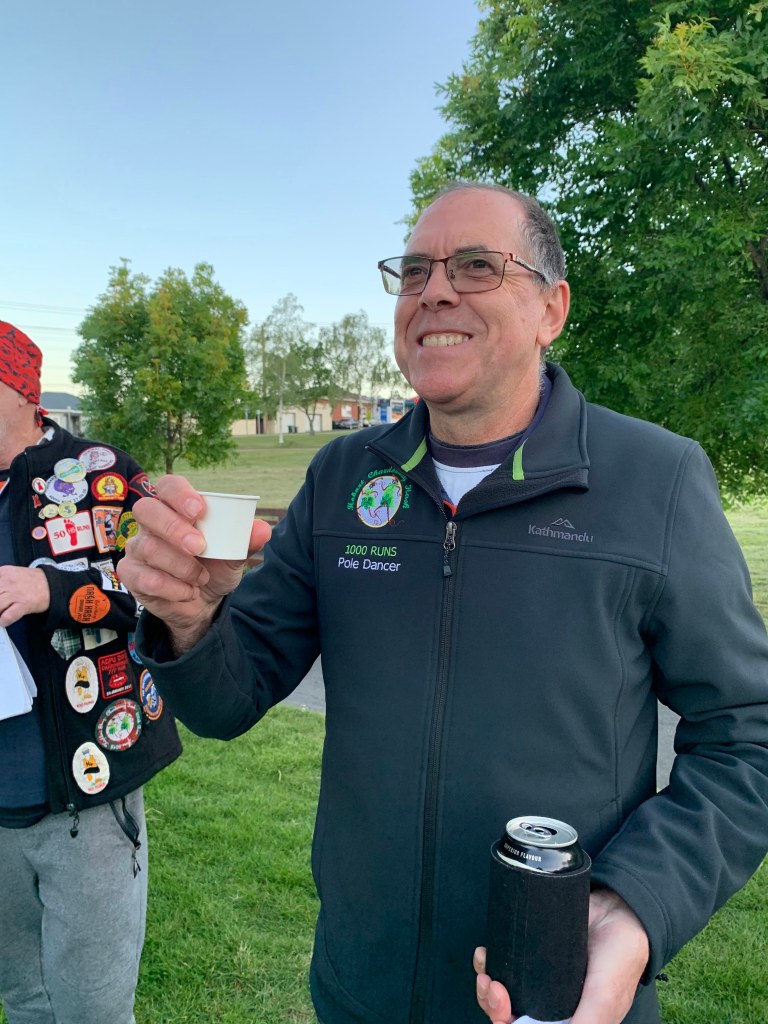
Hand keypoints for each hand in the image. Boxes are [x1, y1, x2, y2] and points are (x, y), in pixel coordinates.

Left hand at [0, 566, 50, 625]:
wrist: (52, 585)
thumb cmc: (33, 581)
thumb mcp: (11, 574)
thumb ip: (0, 581)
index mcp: (3, 572)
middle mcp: (8, 582)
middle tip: (0, 606)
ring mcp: (16, 593)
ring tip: (1, 613)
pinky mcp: (24, 604)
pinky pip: (7, 616)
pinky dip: (3, 621)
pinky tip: (4, 620)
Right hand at [120, 475, 271, 652]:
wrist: (203, 604)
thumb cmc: (214, 568)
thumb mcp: (234, 555)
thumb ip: (246, 541)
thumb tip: (263, 530)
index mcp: (176, 508)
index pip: (168, 486)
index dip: (179, 494)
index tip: (199, 510)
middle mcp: (151, 523)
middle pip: (146, 509)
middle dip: (174, 528)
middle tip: (199, 547)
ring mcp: (138, 547)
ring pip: (148, 547)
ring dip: (181, 566)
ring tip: (201, 577)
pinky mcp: (131, 573)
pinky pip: (144, 578)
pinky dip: (172, 588)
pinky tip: (187, 592)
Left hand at [475, 887, 648, 1023]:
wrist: (618, 909)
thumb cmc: (619, 958)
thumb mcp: (605, 997)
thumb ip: (587, 1022)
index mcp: (568, 1022)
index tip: (502, 1010)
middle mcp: (551, 1005)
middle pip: (510, 1017)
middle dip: (493, 1006)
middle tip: (493, 985)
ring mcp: (540, 980)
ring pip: (502, 995)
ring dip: (485, 989)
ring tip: (487, 970)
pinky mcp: (531, 954)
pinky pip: (503, 964)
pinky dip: (488, 963)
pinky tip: (486, 954)